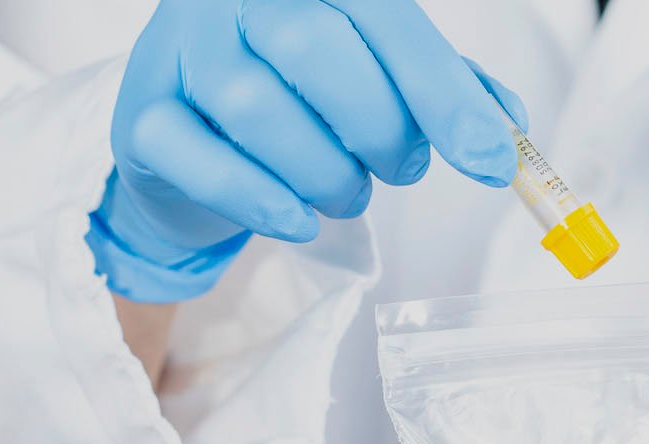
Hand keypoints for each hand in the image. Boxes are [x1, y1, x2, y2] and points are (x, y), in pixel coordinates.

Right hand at [91, 0, 525, 301]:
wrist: (191, 149)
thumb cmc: (296, 102)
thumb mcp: (376, 81)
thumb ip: (441, 92)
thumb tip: (506, 130)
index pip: (382, 15)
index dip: (441, 91)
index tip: (490, 159)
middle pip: (313, 48)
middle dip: (377, 128)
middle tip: (399, 169)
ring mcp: (177, 51)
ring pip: (257, 108)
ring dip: (324, 173)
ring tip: (345, 193)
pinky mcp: (141, 119)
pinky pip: (205, 161)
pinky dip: (262, 201)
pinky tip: (296, 218)